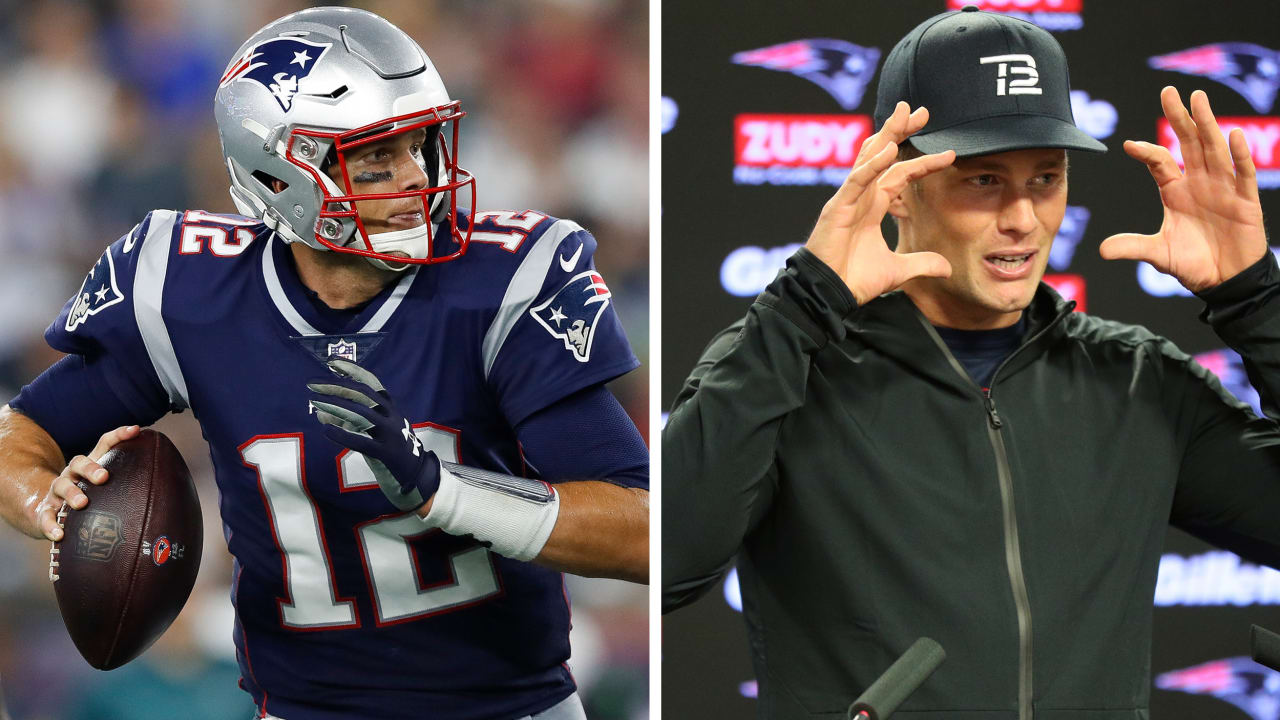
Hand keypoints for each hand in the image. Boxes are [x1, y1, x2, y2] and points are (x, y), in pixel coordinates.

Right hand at [36, 425, 140, 540]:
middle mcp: (72, 475)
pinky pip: (45, 518)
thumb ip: (132, 484)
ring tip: (83, 503)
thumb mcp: (108, 488)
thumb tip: (174, 489)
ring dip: (71, 494)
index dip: (119, 435)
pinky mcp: (44, 512)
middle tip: (104, 477)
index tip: (137, 430)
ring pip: (61, 486)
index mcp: (91, 466)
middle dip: (91, 468)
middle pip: (79, 462)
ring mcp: (56, 493)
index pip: (105, 444)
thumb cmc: (90, 499)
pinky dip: (51, 525)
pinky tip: (60, 535)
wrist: (49, 511)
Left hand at [307, 358, 439, 511]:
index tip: (332, 363)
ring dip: (336, 406)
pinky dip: (343, 434)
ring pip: (362, 415)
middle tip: (313, 383)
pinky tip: (326, 429)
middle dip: (336, 386)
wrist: (416, 475)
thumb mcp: (373, 432)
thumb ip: (348, 421)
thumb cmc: (391, 450)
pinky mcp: (386, 454)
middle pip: (363, 395)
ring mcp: (390, 435)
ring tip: (315, 401)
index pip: (372, 383)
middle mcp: (391, 417)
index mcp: (390, 409)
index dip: (352, 371)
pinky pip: (362, 442)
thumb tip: (320, 412)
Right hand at [806, 101, 955, 303]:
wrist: (828, 294)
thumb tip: (947, 268)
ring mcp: (848, 199)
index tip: (950, 154)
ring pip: (868, 159)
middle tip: (920, 109)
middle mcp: (861, 197)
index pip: (900, 175)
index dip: (923, 163)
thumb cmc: (853, 280)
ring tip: (904, 115)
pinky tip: (888, 150)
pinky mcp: (837, 208)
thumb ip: (920, 263)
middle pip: (881, 155)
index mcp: (872, 207)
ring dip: (887, 135)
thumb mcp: (896, 271)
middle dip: (899, 130)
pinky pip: (856, 181)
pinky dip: (871, 165)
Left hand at [1100, 87, 1266, 291]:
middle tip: (1168, 91)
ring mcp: (1223, 188)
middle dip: (1179, 117)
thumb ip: (1132, 247)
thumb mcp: (1158, 254)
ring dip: (1207, 124)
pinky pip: (1242, 174)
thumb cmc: (1194, 263)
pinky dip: (1238, 155)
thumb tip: (1101, 250)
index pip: (1160, 162)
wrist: (1226, 280)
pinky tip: (1232, 134)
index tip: (1128, 145)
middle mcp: (1199, 182)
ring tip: (1198, 99)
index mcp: (1175, 191)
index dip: (1147, 152)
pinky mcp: (1245, 200)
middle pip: (1188, 143)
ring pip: (1214, 149)